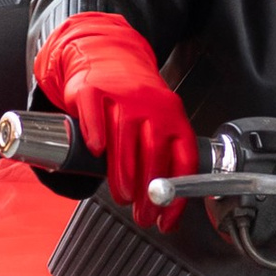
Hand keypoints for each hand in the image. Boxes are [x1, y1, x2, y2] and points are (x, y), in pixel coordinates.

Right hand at [32, 14, 198, 220]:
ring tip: (123, 197)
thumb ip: (162, 157)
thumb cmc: (134, 101)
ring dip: (125, 173)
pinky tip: (96, 152)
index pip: (183, 158)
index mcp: (173, 116)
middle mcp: (151, 105)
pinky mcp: (92, 90)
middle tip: (143, 215)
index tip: (167, 219)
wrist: (107, 56)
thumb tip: (163, 206)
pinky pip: (95, 113)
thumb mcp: (158, 122)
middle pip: (154, 151)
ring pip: (125, 137)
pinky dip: (95, 134)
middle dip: (149, 190)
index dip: (177, 193)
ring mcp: (121, 95)